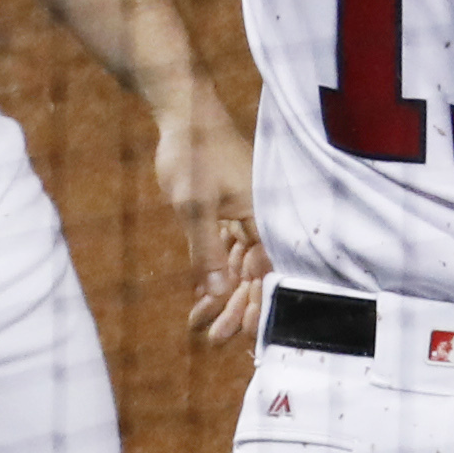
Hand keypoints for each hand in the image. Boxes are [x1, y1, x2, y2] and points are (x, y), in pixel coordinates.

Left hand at [154, 90, 272, 349]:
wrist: (184, 113)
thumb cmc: (193, 153)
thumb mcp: (194, 207)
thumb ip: (206, 251)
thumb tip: (219, 293)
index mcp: (264, 216)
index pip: (269, 271)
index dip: (257, 305)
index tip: (241, 334)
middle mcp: (261, 219)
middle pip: (256, 275)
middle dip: (236, 309)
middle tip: (213, 339)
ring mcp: (246, 216)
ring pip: (240, 267)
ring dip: (223, 297)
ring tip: (200, 327)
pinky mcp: (229, 213)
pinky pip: (226, 253)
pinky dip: (213, 275)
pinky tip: (199, 300)